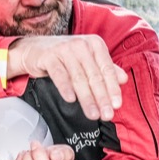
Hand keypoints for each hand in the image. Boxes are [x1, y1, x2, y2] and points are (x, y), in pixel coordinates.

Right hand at [7, 35, 127, 119]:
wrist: (35, 49)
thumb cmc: (65, 56)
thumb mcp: (88, 60)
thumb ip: (105, 68)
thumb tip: (123, 79)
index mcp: (95, 44)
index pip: (107, 70)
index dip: (113, 89)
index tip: (117, 105)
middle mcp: (82, 45)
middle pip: (95, 76)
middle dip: (102, 98)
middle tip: (107, 115)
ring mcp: (65, 49)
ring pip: (79, 78)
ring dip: (87, 99)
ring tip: (93, 114)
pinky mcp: (49, 56)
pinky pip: (59, 75)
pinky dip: (66, 88)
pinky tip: (71, 100)